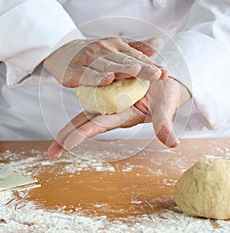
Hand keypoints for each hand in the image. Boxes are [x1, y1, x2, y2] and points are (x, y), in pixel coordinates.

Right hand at [43, 36, 166, 86]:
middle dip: (143, 68)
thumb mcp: (116, 48)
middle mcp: (104, 50)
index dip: (152, 65)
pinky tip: (107, 79)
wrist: (61, 50)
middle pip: (126, 61)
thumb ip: (138, 48)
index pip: (137, 57)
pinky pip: (86, 75)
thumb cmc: (94, 53)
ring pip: (108, 66)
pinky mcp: (74, 71)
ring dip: (122, 69)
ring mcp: (88, 59)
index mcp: (116, 46)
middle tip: (158, 74)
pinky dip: (96, 78)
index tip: (166, 73)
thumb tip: (160, 41)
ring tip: (136, 71)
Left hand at [48, 77, 190, 157]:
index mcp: (124, 115)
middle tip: (52, 151)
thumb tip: (174, 145)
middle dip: (70, 135)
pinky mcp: (110, 89)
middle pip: (87, 123)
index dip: (84, 133)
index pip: (100, 125)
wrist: (164, 82)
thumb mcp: (165, 108)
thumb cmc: (166, 96)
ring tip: (56, 139)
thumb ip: (164, 125)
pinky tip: (66, 105)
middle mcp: (113, 111)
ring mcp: (110, 101)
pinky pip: (93, 92)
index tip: (67, 144)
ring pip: (87, 113)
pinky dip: (81, 96)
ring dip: (72, 126)